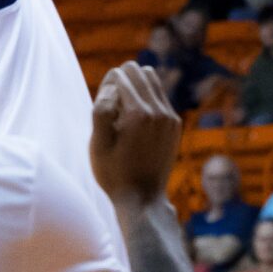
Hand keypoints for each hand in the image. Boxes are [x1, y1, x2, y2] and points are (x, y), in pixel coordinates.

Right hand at [89, 62, 181, 206]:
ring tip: (123, 111)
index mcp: (138, 114)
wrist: (142, 199)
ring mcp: (170, 117)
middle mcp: (159, 111)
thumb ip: (100, 110)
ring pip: (152, 79)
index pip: (119, 75)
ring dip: (135, 87)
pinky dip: (146, 99)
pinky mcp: (175, 124)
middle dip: (121, 81)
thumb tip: (112, 86)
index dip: (105, 87)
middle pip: (138, 71)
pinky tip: (136, 122)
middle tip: (112, 107)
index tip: (102, 107)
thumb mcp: (97, 144)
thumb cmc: (114, 173)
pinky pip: (159, 96)